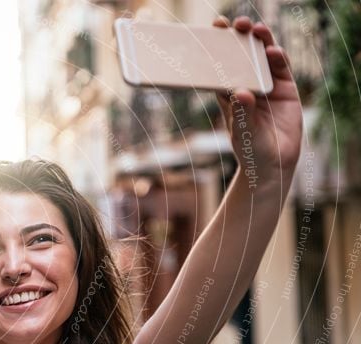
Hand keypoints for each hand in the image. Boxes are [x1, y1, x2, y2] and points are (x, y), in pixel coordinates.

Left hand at [213, 16, 302, 182]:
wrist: (273, 164)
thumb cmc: (250, 149)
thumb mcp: (243, 132)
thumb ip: (242, 113)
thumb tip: (241, 93)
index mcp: (229, 94)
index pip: (220, 67)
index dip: (216, 49)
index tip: (212, 32)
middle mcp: (247, 85)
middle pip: (241, 56)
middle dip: (238, 38)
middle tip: (235, 24)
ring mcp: (267, 85)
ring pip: (262, 57)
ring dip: (259, 41)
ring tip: (255, 29)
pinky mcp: (285, 88)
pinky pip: (281, 68)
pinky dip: (278, 58)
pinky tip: (273, 51)